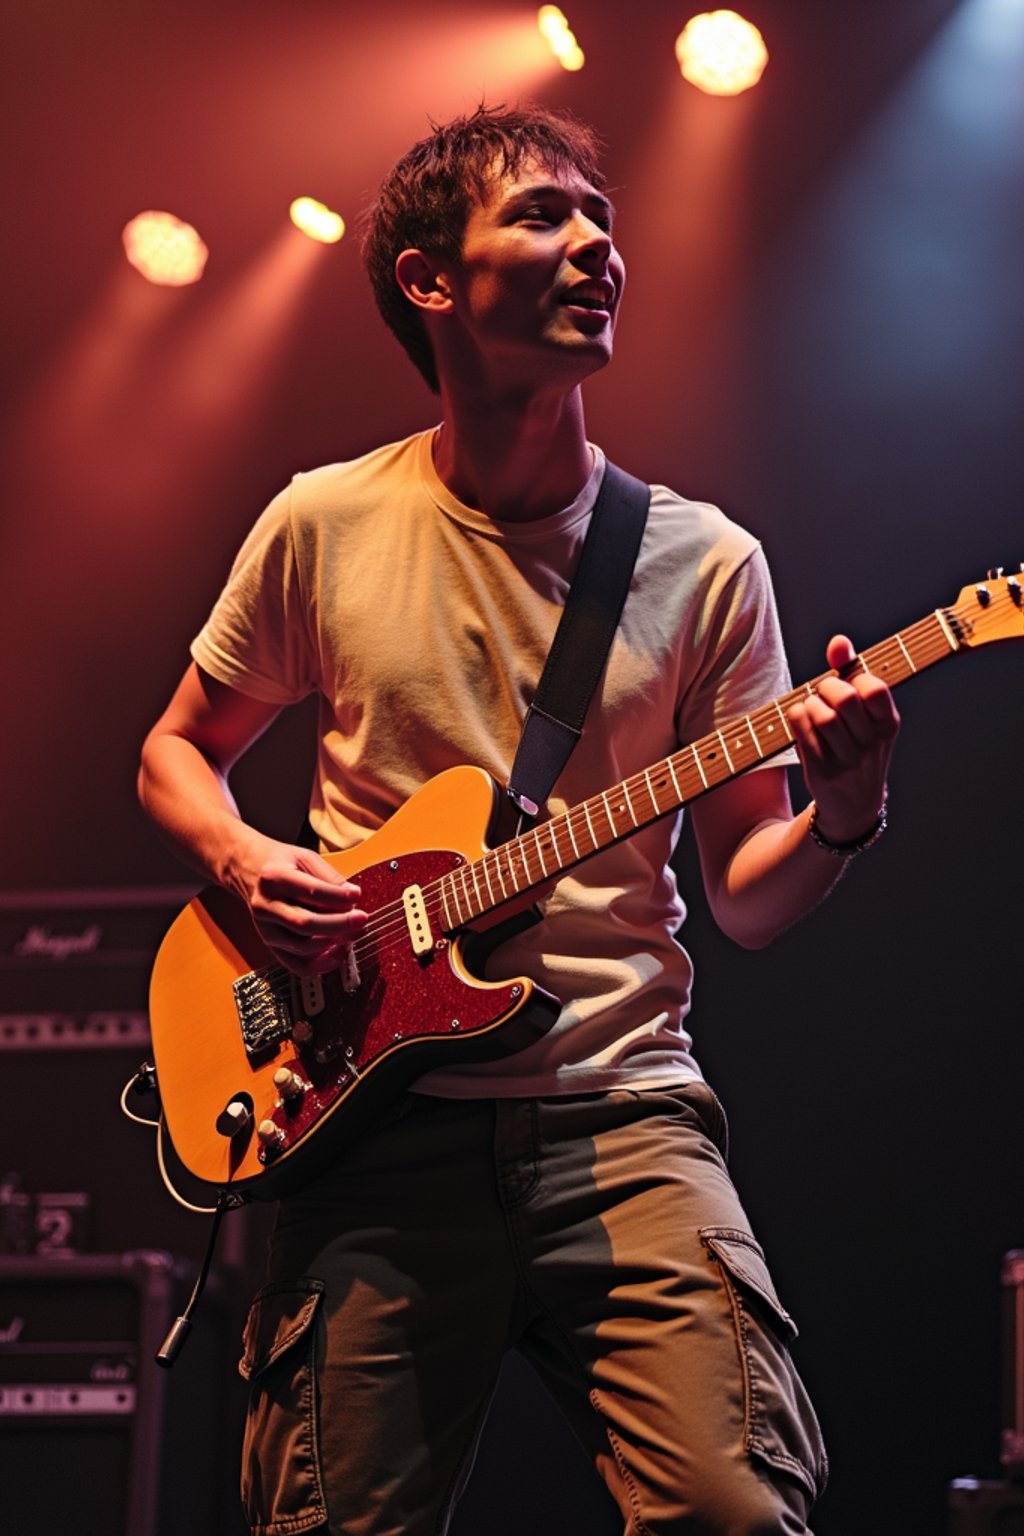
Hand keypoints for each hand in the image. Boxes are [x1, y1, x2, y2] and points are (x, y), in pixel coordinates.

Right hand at [228, 835, 367, 976]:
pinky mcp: (270, 944)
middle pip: (305, 923)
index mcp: (273, 878)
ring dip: (333, 943)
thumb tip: (353, 896)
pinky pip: (296, 964)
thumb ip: (329, 876)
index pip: (310, 891)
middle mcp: (265, 906)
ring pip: (302, 946)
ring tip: (354, 933)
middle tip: (362, 919)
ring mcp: (265, 929)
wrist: (246, 869)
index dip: (337, 896)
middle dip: (339, 924)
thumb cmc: (279, 863)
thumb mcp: (304, 857)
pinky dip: (320, 965)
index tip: (357, 895)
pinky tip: (338, 953)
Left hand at [788, 635, 900, 843]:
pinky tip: (802, 721)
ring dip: (810, 703)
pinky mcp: (822, 770)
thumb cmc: (858, 745)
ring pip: (821, 714)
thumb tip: (839, 641)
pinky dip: (797, 717)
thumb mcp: (866, 714)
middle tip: (824, 693)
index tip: (850, 683)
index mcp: (889, 724)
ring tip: (813, 708)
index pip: (875, 688)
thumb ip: (852, 672)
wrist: (854, 804)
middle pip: (844, 698)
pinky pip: (802, 730)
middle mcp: (872, 744)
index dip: (855, 677)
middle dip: (827, 686)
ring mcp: (848, 760)